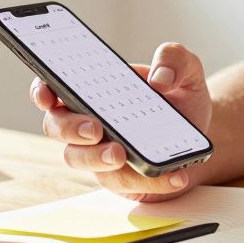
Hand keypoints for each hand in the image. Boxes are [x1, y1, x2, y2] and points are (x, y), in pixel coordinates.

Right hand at [31, 42, 213, 201]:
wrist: (201, 134)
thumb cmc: (181, 97)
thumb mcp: (186, 70)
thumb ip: (174, 58)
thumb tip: (161, 78)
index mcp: (95, 89)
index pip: (54, 87)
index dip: (42, 90)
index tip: (47, 94)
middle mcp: (89, 120)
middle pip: (57, 126)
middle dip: (70, 128)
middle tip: (95, 128)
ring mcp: (100, 151)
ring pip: (79, 159)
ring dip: (96, 158)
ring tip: (122, 154)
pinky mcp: (121, 178)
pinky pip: (124, 184)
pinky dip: (149, 180)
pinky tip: (173, 174)